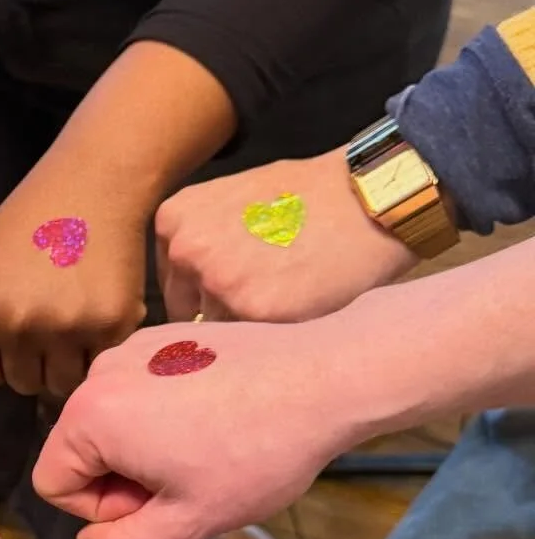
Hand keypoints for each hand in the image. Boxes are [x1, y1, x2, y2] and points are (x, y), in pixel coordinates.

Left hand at [0, 165, 148, 406]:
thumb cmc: (25, 228)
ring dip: (65, 362)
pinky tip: (95, 310)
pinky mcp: (112, 325)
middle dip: (33, 359)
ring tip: (71, 317)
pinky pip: (98, 366)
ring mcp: (68, 328)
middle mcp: (21, 326)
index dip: (0, 357)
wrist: (90, 186)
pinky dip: (98, 348)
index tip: (16, 326)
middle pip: (23, 384)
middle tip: (48, 314)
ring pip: (61, 384)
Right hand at [31, 318, 359, 538]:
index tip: (161, 502)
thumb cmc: (256, 453)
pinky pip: (140, 389)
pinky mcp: (166, 334)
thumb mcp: (189, 522)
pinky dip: (166, 412)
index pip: (53, 485)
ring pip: (113, 420)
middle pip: (80, 449)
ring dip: (146, 447)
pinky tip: (218, 419)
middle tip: (190, 482)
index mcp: (90, 417)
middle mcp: (100, 372)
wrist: (324, 378)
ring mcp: (133, 347)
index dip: (104, 511)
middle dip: (124, 478)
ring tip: (208, 450)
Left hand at [156, 147, 416, 323]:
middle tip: (270, 292)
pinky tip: (300, 306)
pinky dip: (271, 336)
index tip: (240, 286)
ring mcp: (217, 282)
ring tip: (289, 296)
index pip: (172, 283)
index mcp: (175, 220)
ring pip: (218, 330)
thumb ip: (200, 241)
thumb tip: (188, 292)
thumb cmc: (308, 195)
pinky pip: (249, 343)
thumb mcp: (230, 200)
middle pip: (187, 311)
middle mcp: (187, 250)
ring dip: (246, 328)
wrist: (365, 198)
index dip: (205, 294)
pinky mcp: (253, 311)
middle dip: (222, 313)